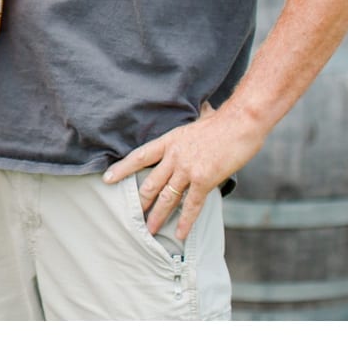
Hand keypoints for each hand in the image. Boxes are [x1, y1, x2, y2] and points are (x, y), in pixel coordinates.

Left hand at [102, 101, 265, 240]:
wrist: (240, 122)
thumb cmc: (222, 122)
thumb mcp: (196, 122)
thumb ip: (190, 129)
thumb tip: (198, 116)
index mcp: (169, 141)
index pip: (139, 156)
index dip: (122, 169)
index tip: (107, 179)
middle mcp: (174, 156)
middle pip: (150, 182)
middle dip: (140, 202)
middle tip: (130, 217)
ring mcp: (188, 169)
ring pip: (167, 197)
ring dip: (157, 215)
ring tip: (148, 231)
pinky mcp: (204, 180)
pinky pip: (191, 205)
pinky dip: (185, 221)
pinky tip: (179, 233)